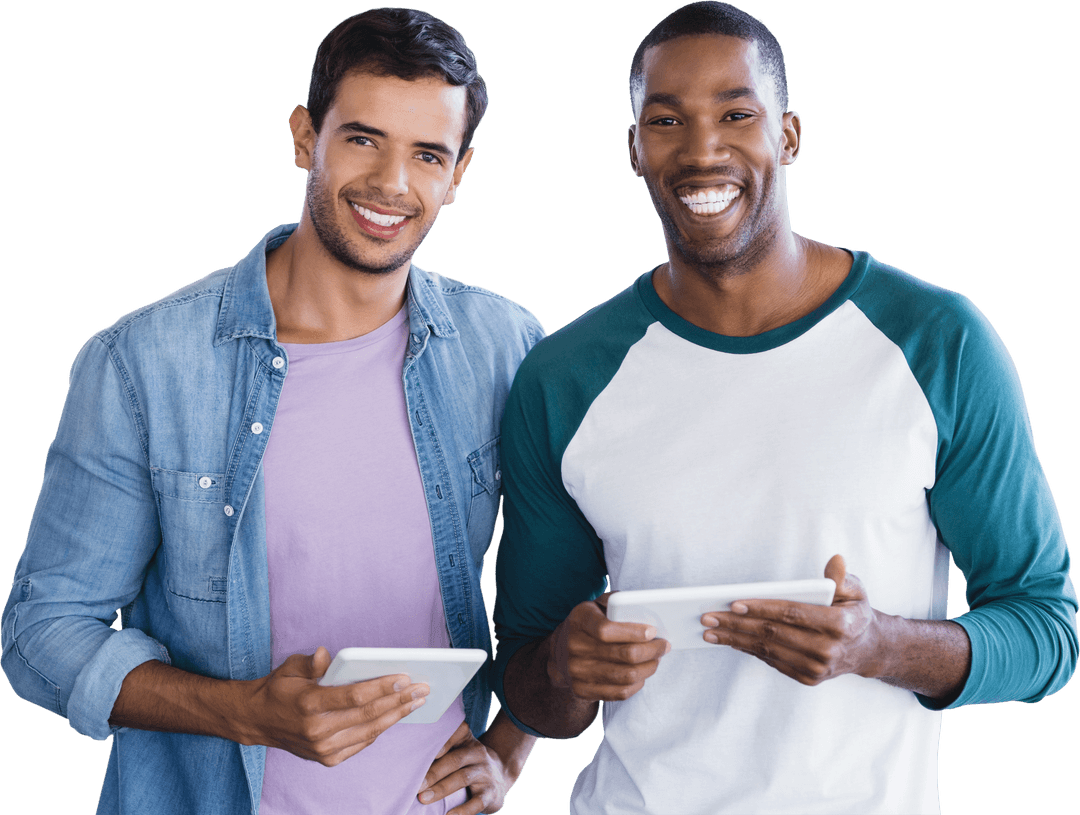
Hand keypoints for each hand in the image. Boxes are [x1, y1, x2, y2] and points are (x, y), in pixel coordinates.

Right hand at [243, 646, 428, 765]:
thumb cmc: (279, 689)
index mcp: (309, 703)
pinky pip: (361, 743)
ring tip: (416, 702)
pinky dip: (380, 729)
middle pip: (368, 715)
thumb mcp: (290, 667)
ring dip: (396, 716)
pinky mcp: (326, 759)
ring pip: (369, 731)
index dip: (382, 687)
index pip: (354, 696)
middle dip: (399, 701)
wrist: (257, 721)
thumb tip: (325, 654)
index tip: (404, 677)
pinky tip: (395, 716)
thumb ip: (310, 662)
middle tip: (422, 689)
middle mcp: (316, 730)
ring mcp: (322, 748)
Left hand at [417, 720, 514, 813]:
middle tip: (415, 784)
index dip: (442, 740)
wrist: (500, 776)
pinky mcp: (491, 793)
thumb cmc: (467, 764)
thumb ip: (438, 752)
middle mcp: (477, 753)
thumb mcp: (459, 751)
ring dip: (441, 789)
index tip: (422, 747)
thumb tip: (406, 764)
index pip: (456, 733)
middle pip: (455, 760)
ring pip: (462, 778)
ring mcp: (485, 772)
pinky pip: (477, 802)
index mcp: (466, 740)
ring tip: (423, 799)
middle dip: (433, 772)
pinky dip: (462, 810)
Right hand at [550, 592, 669, 701]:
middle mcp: (575, 647)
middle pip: (623, 655)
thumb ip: (614, 602)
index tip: (653, 631)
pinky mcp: (583, 690)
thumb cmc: (587, 625)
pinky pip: (620, 693)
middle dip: (651, 651)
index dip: (633, 632)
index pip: (606, 629)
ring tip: (656, 659)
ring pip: (625, 676)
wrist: (560, 653)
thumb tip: (642, 607)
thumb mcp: (595, 606)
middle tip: (663, 646)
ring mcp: (577, 671)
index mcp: (579, 620)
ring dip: (648, 668)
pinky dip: (637, 684)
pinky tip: (643, 674)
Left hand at [701, 555, 883, 685]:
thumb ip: (844, 577)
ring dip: (735, 640)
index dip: (762, 608)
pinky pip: (772, 661)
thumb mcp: (856, 590)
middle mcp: (828, 650)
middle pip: (773, 634)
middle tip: (708, 616)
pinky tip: (730, 640)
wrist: (867, 649)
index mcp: (840, 625)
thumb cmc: (854, 612)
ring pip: (768, 650)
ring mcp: (817, 668)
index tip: (734, 603)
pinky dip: (748, 650)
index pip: (792, 614)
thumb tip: (835, 561)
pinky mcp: (808, 678)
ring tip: (710, 630)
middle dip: (736, 624)